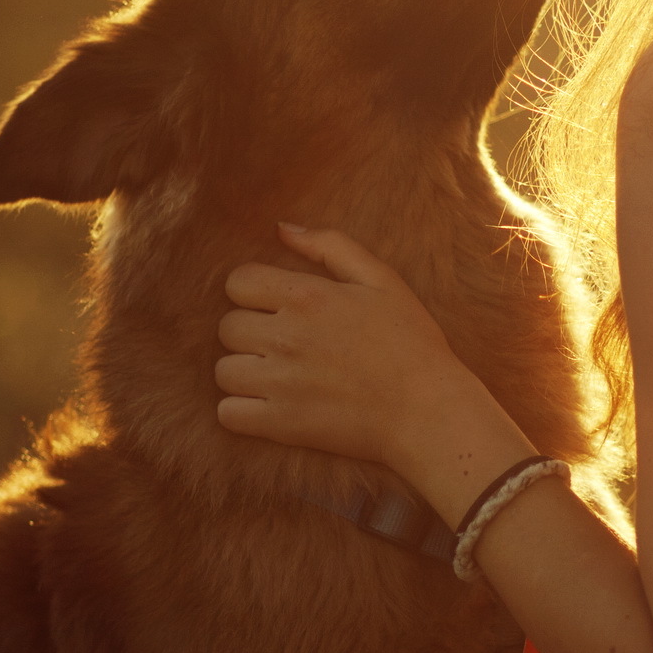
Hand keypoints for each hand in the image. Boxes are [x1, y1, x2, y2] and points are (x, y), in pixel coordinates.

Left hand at [214, 224, 483, 473]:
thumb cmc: (412, 342)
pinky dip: (241, 411)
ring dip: (244, 372)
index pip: (238, 282)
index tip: (276, 307)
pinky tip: (270, 406)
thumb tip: (281, 228)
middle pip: (228, 327)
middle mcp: (286, 337)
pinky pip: (228, 414)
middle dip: (250, 333)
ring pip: (224, 371)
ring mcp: (281, 383)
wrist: (429, 411)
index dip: (254, 292)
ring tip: (277, 377)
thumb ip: (331, 246)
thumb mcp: (382, 280)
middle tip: (283, 345)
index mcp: (307, 296)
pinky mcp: (281, 424)